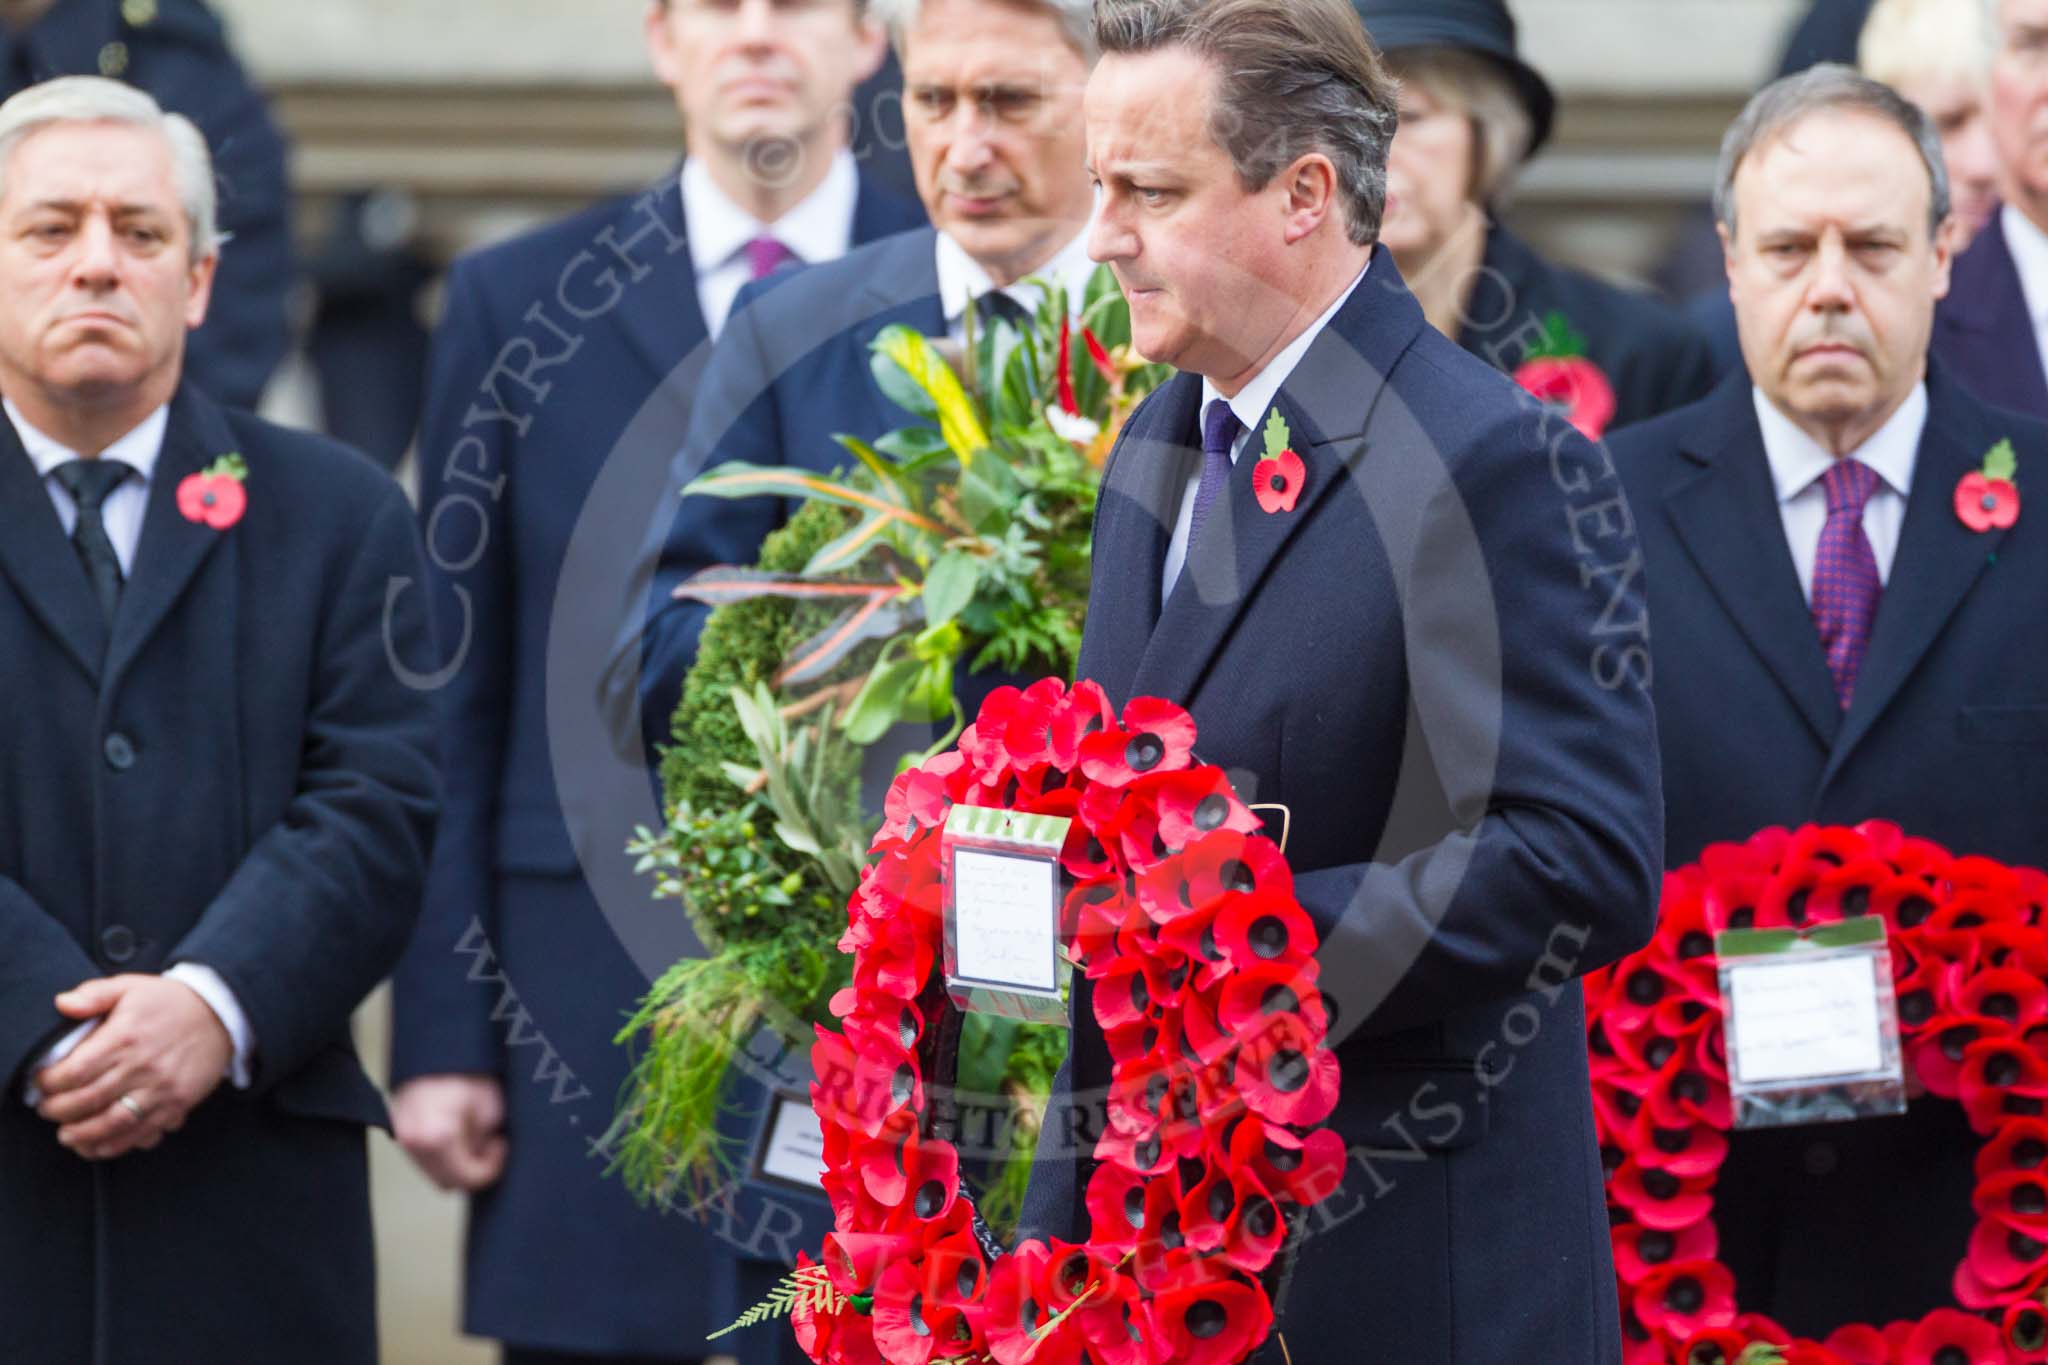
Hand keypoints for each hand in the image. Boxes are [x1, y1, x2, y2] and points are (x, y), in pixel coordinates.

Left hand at [33, 975, 232, 1159]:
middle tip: (49, 1110)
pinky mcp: (178, 1103)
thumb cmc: (171, 1002)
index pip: (75, 1070)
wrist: (221, 1013)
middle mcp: (142, 1066)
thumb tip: (62, 1004)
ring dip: (84, 1136)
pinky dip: (118, 1145)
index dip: (50, 1083)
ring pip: (113, 1123)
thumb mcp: (130, 986)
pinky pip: (143, 1133)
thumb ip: (94, 994)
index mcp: (125, 1037)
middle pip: (88, 1100)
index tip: (42, 1084)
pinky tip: (99, 1146)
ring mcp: (162, 1088)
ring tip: (68, 1135)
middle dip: (59, 1111)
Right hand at [392, 1074, 506, 1191]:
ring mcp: (401, 1136)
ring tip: (472, 1131)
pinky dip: (441, 1152)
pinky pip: (422, 1156)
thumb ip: (483, 1145)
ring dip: (455, 1162)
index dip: (489, 1169)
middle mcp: (412, 1142)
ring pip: (432, 1171)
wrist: (441, 1044)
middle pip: (445, 1182)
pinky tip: (456, 1128)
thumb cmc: (469, 1070)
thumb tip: (481, 1159)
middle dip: (471, 1168)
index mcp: (436, 1137)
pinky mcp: (397, 1129)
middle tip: (489, 1143)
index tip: (500, 1146)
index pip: (464, 1179)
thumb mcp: (490, 1110)